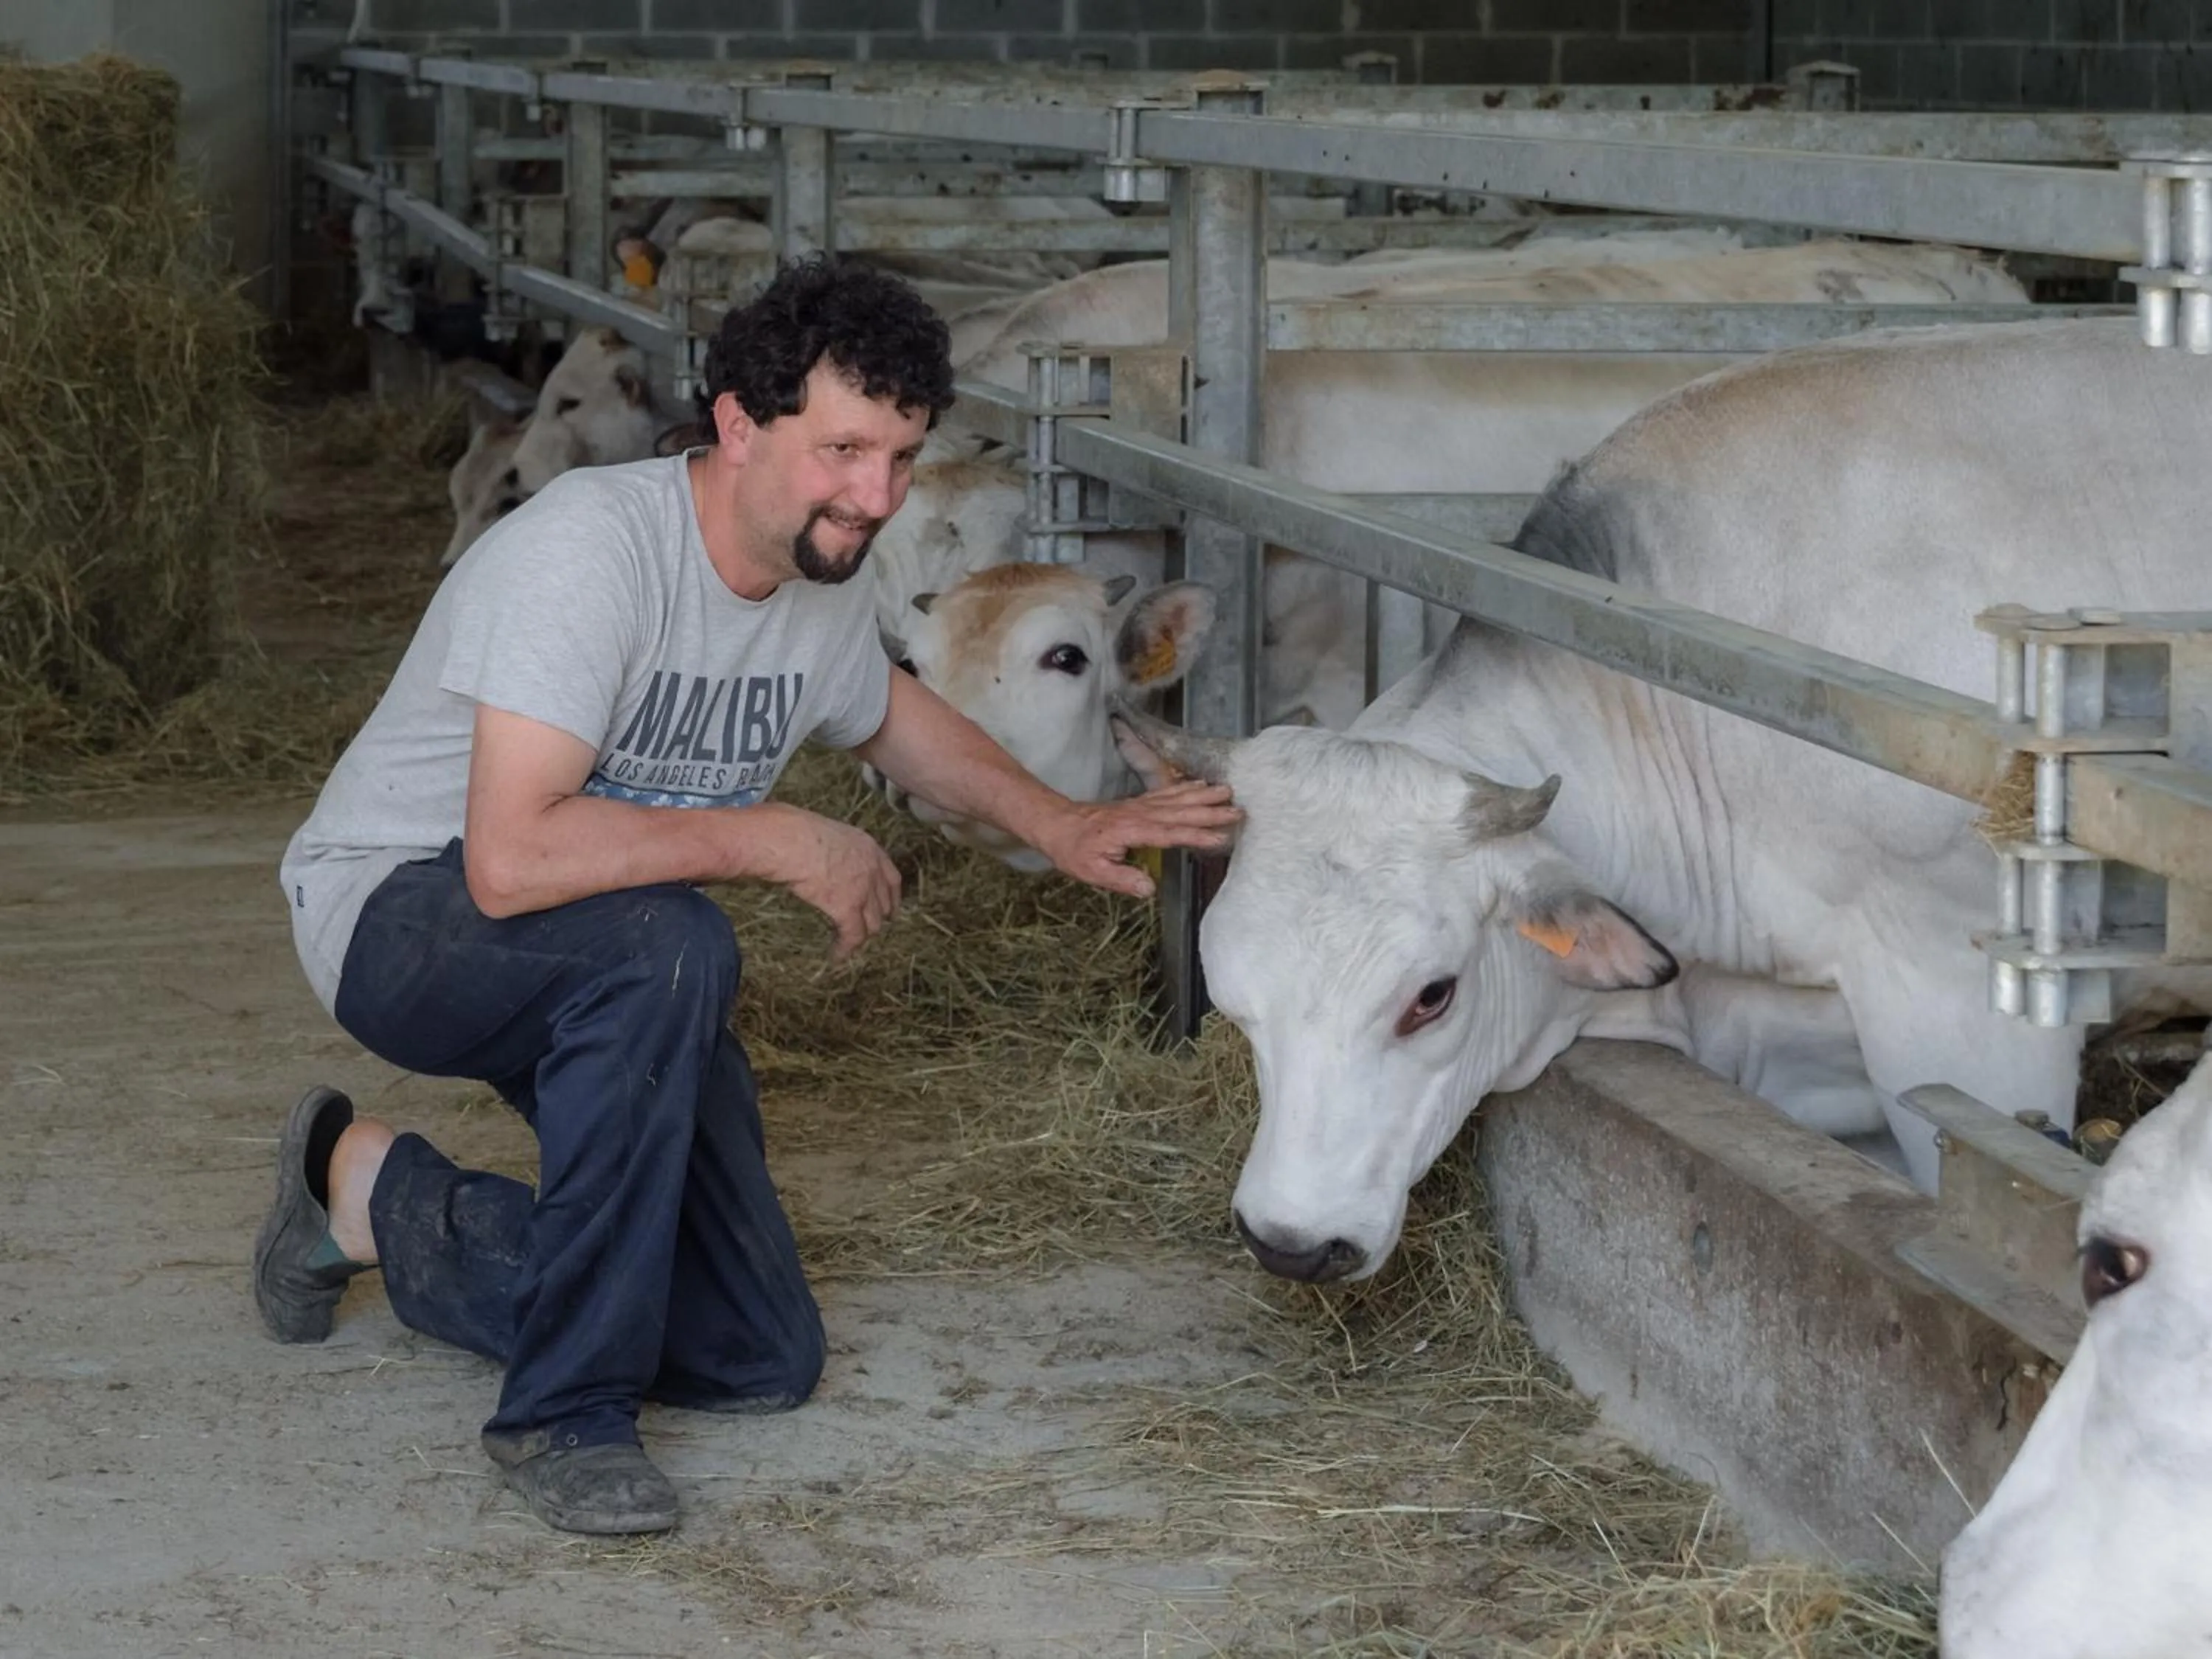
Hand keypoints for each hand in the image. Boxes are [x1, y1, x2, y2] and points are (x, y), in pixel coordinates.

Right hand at [769, 808, 901, 960]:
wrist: (790, 841)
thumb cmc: (796, 832)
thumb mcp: (827, 835)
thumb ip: (835, 852)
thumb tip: (822, 861)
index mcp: (869, 848)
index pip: (891, 878)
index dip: (892, 897)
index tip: (890, 908)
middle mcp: (872, 870)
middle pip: (884, 903)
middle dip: (879, 918)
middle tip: (868, 929)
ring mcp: (863, 890)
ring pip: (872, 923)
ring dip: (861, 935)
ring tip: (850, 943)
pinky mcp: (848, 909)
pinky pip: (853, 936)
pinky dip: (845, 948)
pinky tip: (837, 955)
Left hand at [1036, 780, 1240, 899]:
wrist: (1057, 823)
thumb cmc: (1073, 850)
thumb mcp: (1092, 872)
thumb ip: (1122, 879)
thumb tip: (1149, 889)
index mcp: (1131, 830)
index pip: (1170, 833)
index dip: (1195, 835)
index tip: (1219, 836)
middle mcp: (1139, 814)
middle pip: (1180, 811)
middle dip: (1210, 811)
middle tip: (1238, 809)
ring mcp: (1139, 805)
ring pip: (1176, 798)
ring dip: (1203, 795)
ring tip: (1227, 790)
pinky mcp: (1137, 803)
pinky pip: (1166, 793)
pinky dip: (1185, 787)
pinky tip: (1199, 784)